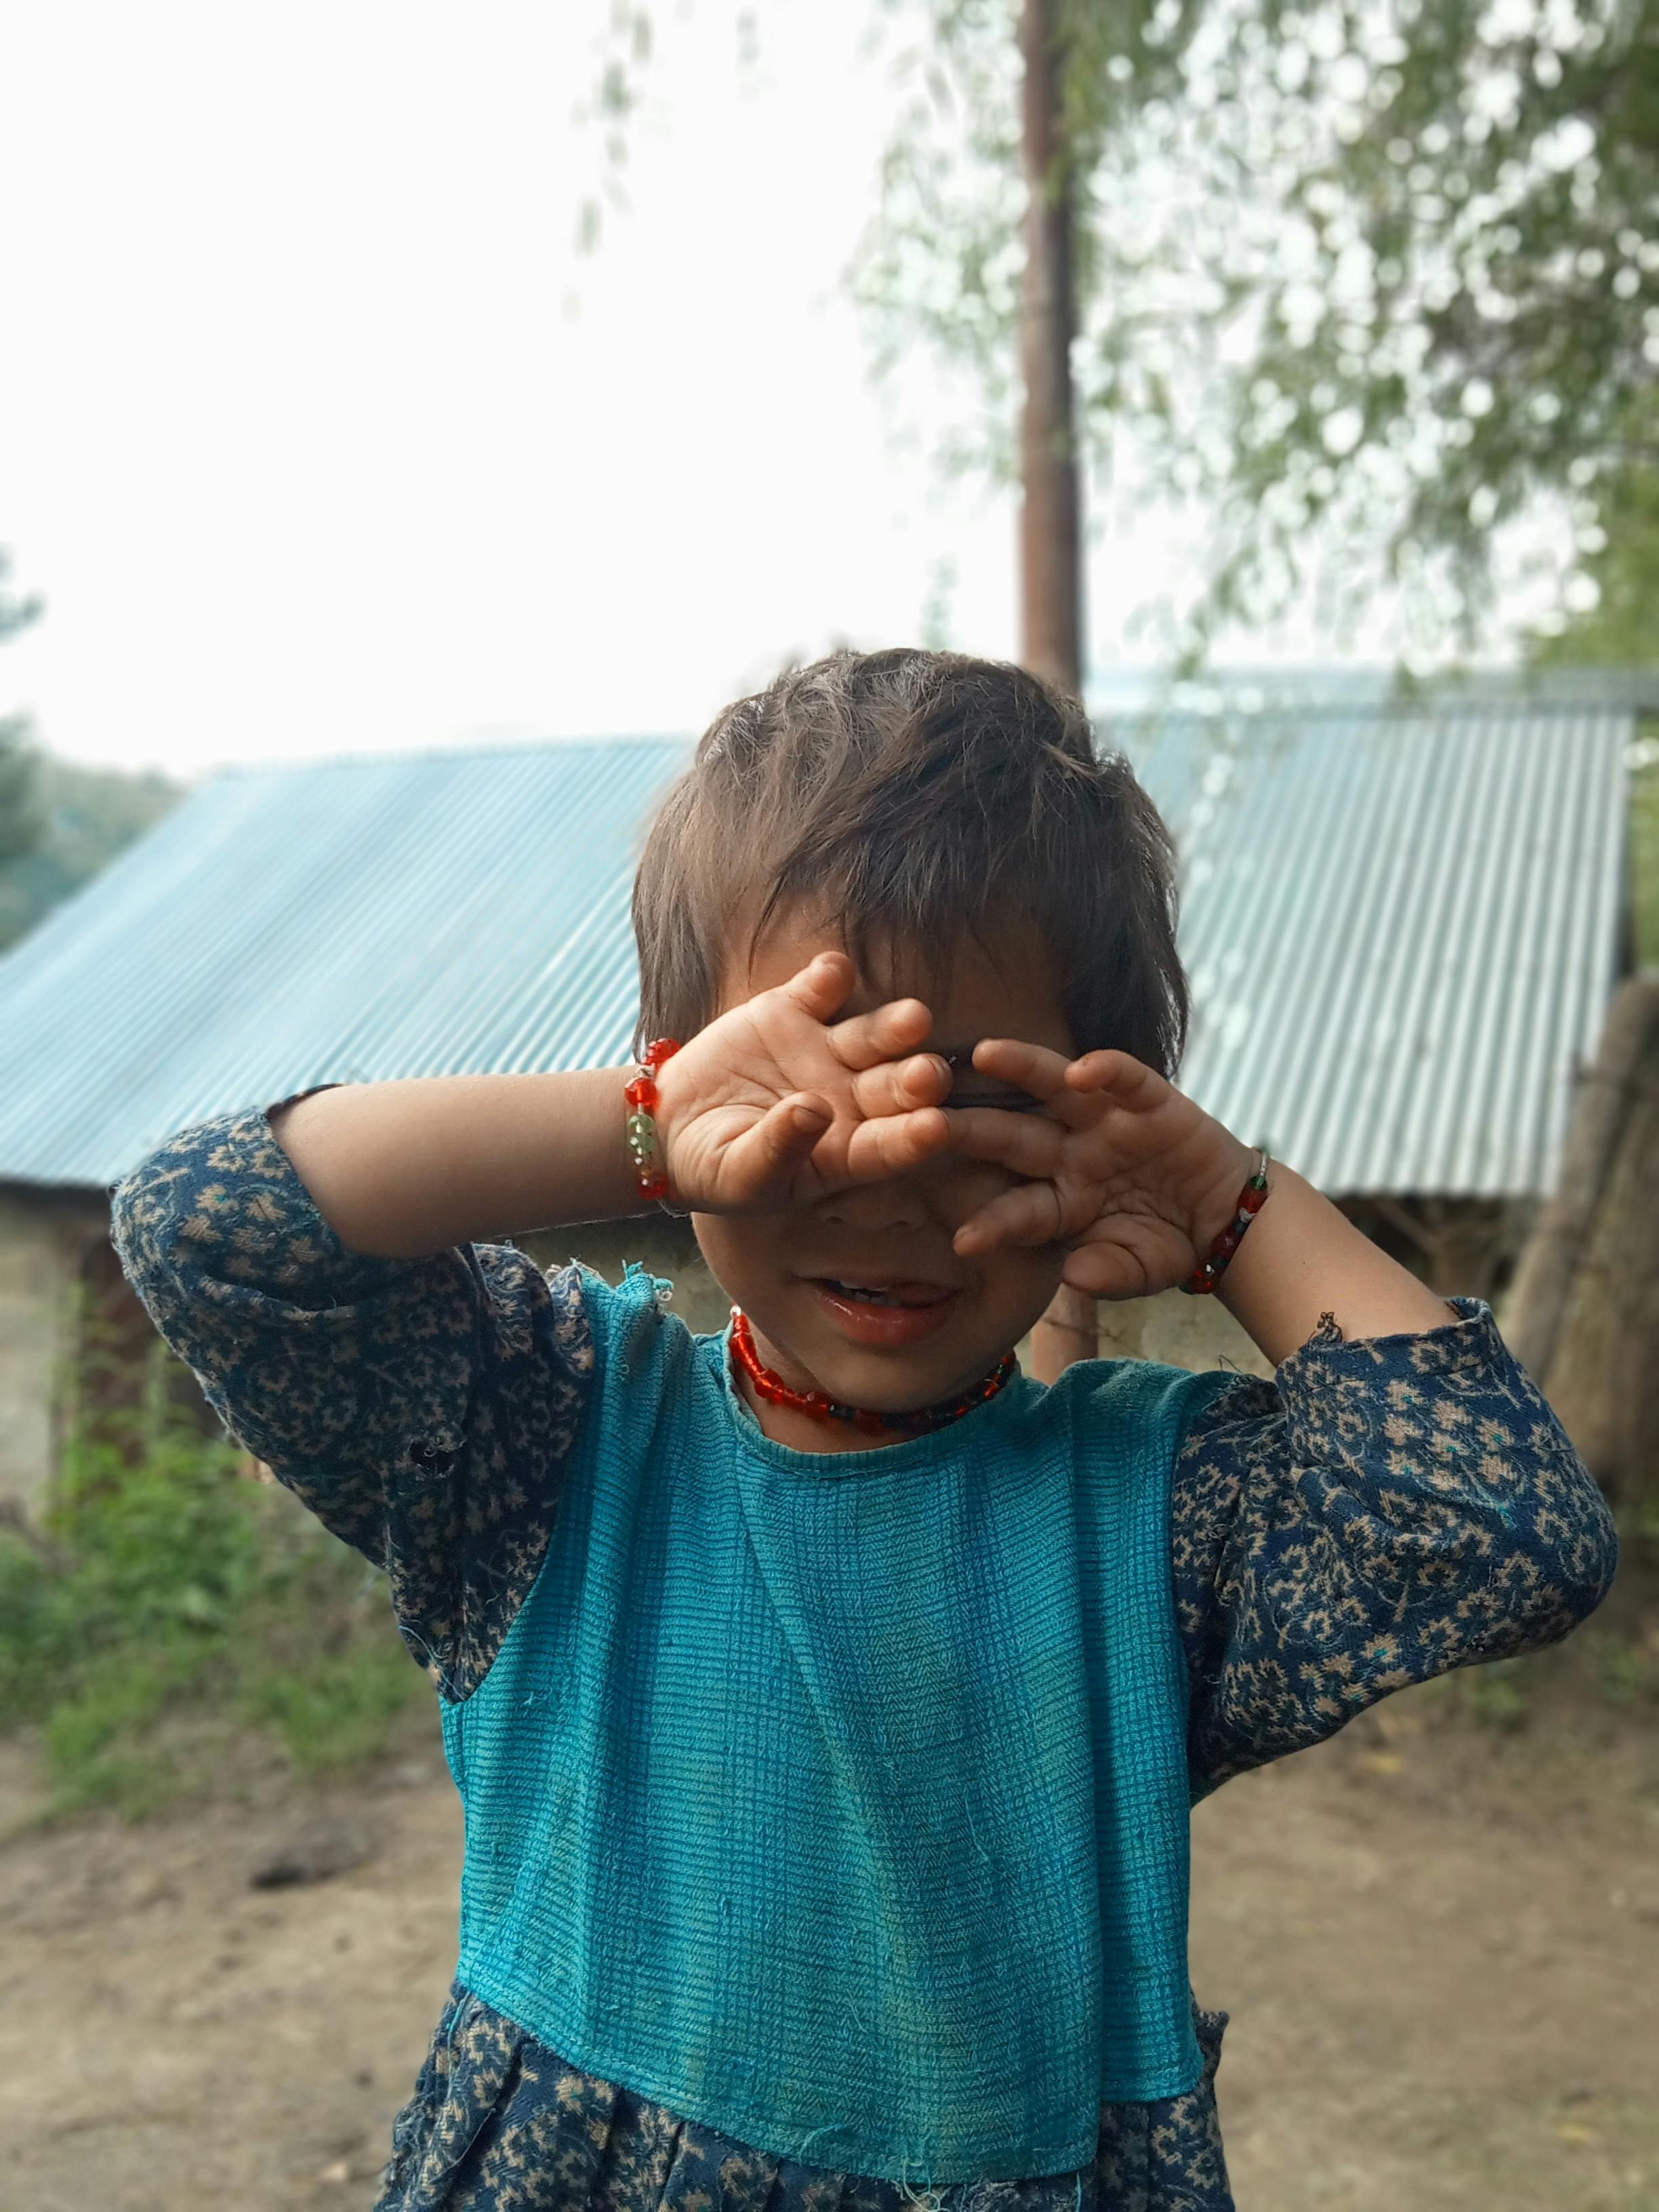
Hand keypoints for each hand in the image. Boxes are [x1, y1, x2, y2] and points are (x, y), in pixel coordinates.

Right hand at [652, 951, 955, 1212]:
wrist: (671, 1124)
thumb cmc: (713, 1169)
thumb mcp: (739, 1174)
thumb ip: (777, 1149)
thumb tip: (811, 1113)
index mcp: (846, 1152)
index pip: (888, 1146)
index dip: (913, 1139)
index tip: (935, 1128)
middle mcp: (850, 1100)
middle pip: (894, 1088)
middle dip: (917, 1080)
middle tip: (931, 1073)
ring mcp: (826, 1052)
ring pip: (872, 1035)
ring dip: (893, 1026)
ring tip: (915, 1018)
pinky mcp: (794, 1011)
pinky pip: (818, 989)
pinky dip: (829, 976)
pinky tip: (835, 969)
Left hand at [942, 1042, 1257, 1299]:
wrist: (1224, 1214)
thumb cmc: (1169, 1242)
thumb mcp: (1139, 1269)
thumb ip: (1108, 1274)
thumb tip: (1075, 1275)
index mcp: (1060, 1200)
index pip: (1017, 1210)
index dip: (993, 1224)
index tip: (964, 1242)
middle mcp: (1072, 1153)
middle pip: (1011, 1137)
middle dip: (969, 1128)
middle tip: (921, 1119)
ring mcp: (1106, 1122)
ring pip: (1054, 1089)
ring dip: (1020, 1068)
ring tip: (984, 1052)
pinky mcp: (1150, 1099)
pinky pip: (1125, 1079)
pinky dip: (1106, 1071)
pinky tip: (1083, 1070)